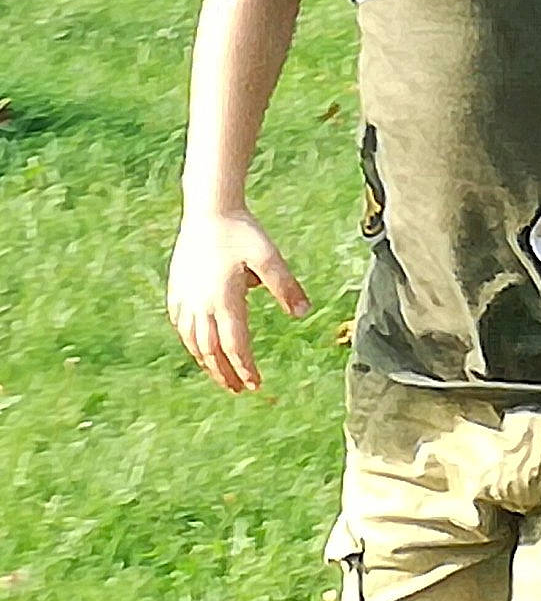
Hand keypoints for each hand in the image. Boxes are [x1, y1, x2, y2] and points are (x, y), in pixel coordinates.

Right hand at [167, 210, 310, 394]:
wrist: (208, 210)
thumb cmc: (242, 232)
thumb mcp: (269, 256)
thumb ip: (286, 286)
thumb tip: (304, 313)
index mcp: (225, 299)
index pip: (236, 346)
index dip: (245, 368)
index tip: (255, 385)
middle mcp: (201, 304)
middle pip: (211, 351)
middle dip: (224, 374)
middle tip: (238, 390)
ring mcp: (186, 298)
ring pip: (193, 341)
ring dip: (206, 363)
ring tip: (219, 375)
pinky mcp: (176, 289)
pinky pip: (180, 324)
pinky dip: (190, 341)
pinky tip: (197, 346)